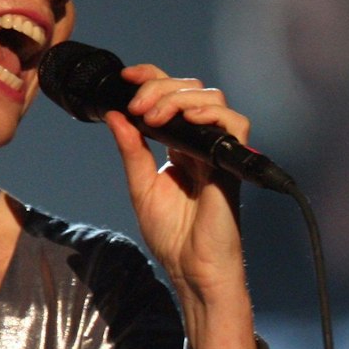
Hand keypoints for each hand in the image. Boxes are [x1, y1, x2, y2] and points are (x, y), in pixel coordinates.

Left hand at [104, 64, 261, 348]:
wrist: (193, 270)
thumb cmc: (173, 238)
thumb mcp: (140, 187)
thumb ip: (131, 150)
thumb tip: (115, 114)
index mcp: (179, 146)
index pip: (171, 97)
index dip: (152, 78)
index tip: (126, 78)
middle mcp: (200, 143)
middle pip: (191, 89)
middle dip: (160, 87)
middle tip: (138, 107)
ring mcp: (217, 151)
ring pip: (212, 99)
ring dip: (179, 98)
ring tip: (155, 116)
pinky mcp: (231, 164)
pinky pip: (234, 124)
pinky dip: (210, 114)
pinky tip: (186, 121)